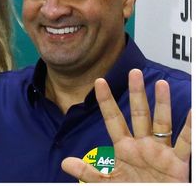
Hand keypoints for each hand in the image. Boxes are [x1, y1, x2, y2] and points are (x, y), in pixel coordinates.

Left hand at [61, 69, 190, 181]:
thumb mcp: (108, 183)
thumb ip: (88, 172)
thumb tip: (64, 162)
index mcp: (124, 148)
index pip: (113, 120)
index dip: (106, 101)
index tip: (99, 82)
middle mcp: (142, 146)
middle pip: (139, 114)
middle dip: (136, 93)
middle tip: (134, 72)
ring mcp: (160, 152)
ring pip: (162, 123)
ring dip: (162, 104)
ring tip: (161, 83)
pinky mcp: (177, 163)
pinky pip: (185, 143)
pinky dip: (190, 128)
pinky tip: (192, 111)